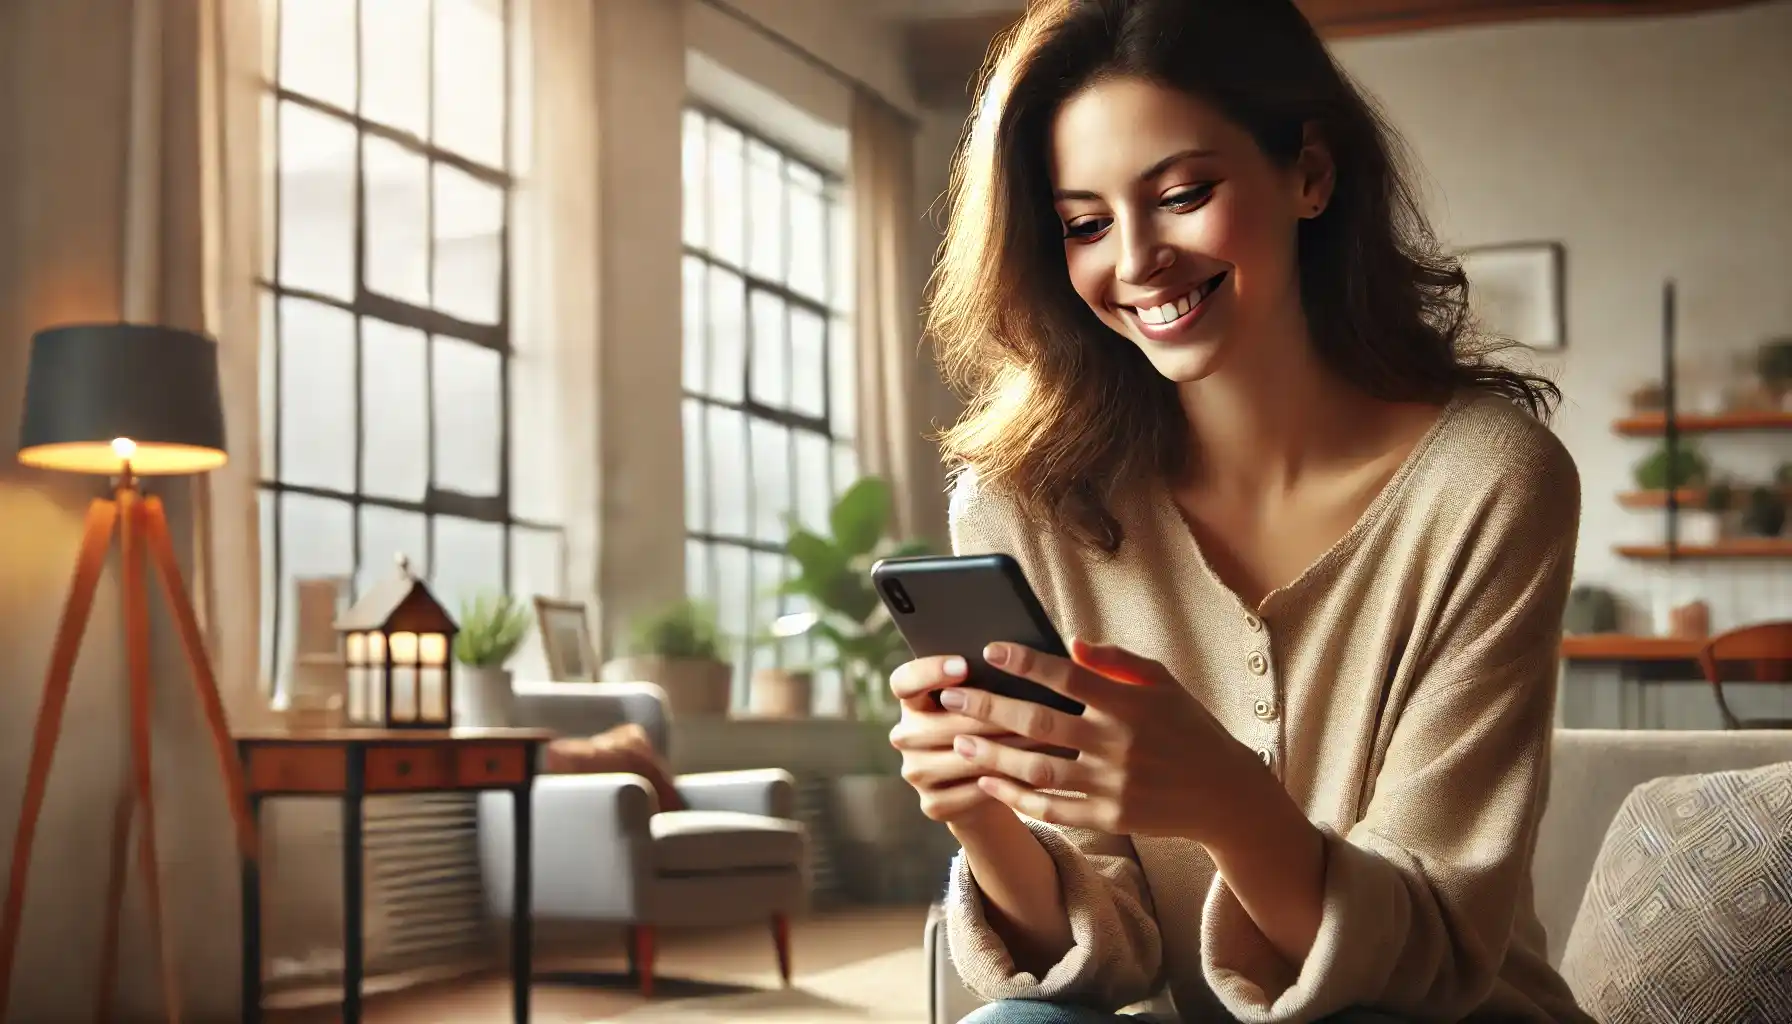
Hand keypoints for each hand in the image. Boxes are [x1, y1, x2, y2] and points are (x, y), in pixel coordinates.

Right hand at [887, 655, 1027, 824]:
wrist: (983, 785)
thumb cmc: (987, 729)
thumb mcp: (980, 703)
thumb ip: (985, 682)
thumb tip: (1015, 658)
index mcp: (912, 702)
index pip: (904, 681)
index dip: (930, 672)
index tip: (965, 665)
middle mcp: (906, 736)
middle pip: (943, 724)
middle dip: (989, 717)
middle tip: (1029, 709)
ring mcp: (916, 773)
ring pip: (962, 758)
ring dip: (1004, 749)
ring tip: (1040, 739)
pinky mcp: (933, 805)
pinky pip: (972, 791)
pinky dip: (1003, 781)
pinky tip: (1031, 770)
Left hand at [942, 637, 1262, 840]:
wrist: (1225, 795)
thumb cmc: (1188, 728)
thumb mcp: (1164, 684)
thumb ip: (1118, 660)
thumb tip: (1069, 642)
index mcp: (1132, 704)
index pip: (1069, 677)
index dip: (1027, 662)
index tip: (990, 651)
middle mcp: (1120, 745)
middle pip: (1041, 723)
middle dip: (989, 708)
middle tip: (950, 696)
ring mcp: (1114, 786)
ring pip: (1038, 770)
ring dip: (992, 756)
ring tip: (958, 740)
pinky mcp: (1110, 819)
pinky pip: (1052, 809)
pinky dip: (1016, 798)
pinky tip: (987, 783)